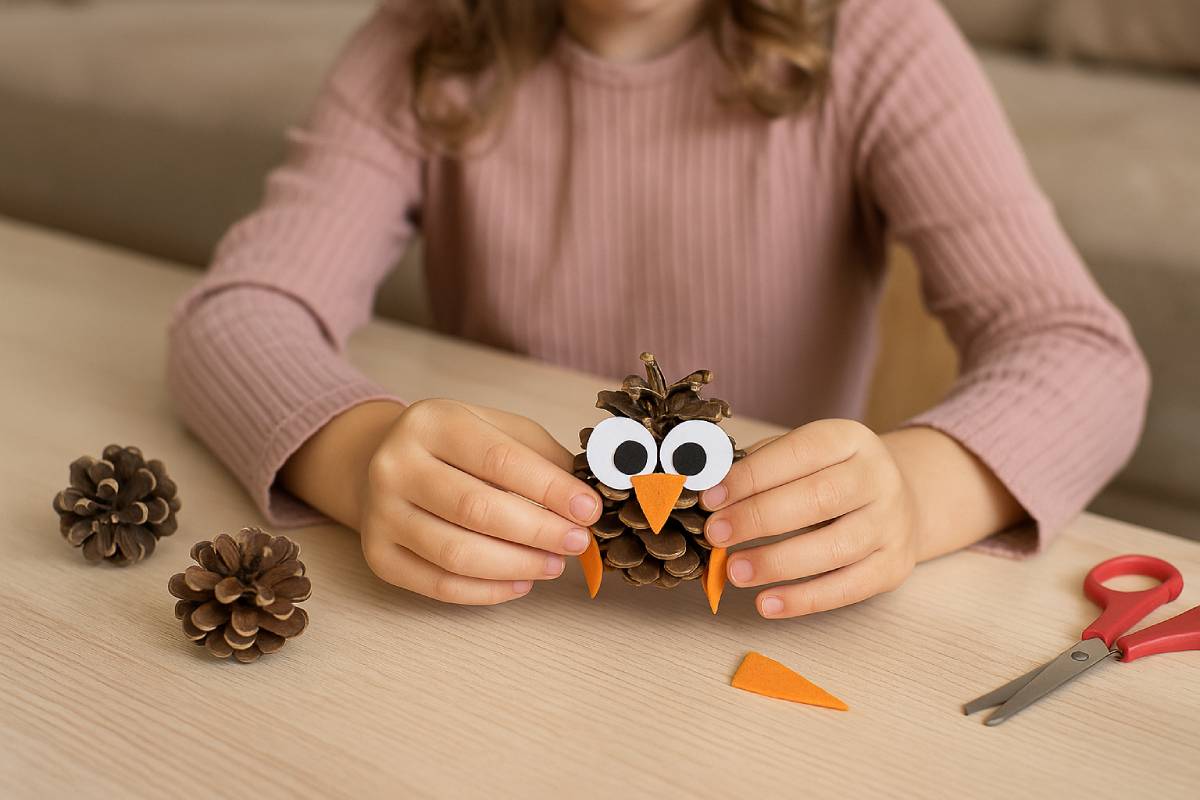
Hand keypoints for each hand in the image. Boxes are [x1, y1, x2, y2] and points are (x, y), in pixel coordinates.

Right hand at [283, 399, 601, 604]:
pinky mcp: (378, 555)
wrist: (379, 462)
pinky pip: (438, 585)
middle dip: (539, 531)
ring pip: (457, 554)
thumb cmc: (454, 448)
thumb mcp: (496, 429)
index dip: (550, 489)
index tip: (589, 509)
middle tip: (578, 542)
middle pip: (477, 509)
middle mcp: (396, 465)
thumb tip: (590, 495)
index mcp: (431, 422)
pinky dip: (487, 591)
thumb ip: (542, 456)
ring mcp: (380, 513)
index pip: (499, 459)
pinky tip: (521, 582)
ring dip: (518, 565)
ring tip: (555, 564)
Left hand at [700, 419, 919, 617]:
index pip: (799, 452)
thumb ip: (756, 466)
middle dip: (759, 517)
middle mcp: (877, 477)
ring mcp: (890, 524)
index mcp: (849, 439)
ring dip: (778, 562)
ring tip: (734, 572)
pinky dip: (804, 600)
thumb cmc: (829, 476)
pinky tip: (766, 603)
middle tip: (715, 535)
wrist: (901, 500)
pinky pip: (848, 588)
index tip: (710, 497)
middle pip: (819, 498)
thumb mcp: (801, 456)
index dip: (752, 475)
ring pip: (835, 547)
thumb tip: (702, 484)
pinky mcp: (893, 566)